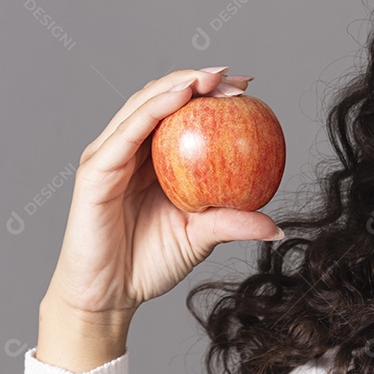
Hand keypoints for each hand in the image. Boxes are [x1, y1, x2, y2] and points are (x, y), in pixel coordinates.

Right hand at [42, 68, 282, 321]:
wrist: (109, 296)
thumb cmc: (152, 262)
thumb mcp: (203, 237)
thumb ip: (235, 224)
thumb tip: (278, 227)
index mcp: (154, 158)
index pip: (182, 112)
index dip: (211, 93)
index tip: (247, 87)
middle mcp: (130, 149)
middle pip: (163, 97)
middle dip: (198, 79)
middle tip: (234, 78)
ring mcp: (110, 155)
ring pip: (143, 104)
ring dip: (178, 84)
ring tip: (209, 77)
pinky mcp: (95, 170)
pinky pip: (127, 132)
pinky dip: (154, 108)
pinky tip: (180, 96)